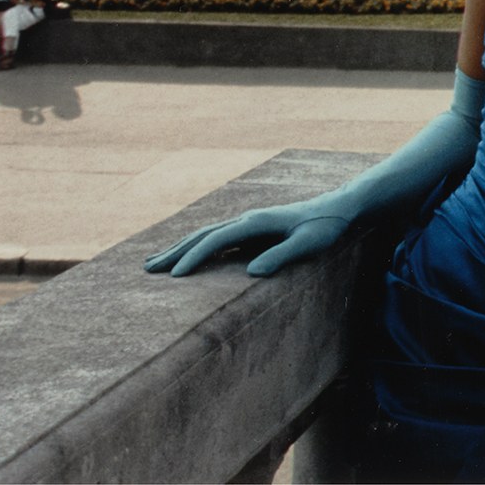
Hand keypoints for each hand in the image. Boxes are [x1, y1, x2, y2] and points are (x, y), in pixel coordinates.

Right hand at [143, 198, 348, 277]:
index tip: (174, 276)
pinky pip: (216, 240)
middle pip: (202, 235)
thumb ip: (282, 256)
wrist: (338, 208)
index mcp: (256, 222)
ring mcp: (247, 224)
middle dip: (175, 252)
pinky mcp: (251, 231)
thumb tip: (252, 273)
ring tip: (153, 263)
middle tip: (146, 270)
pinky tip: (187, 257)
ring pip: (205, 235)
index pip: (217, 240)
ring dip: (179, 248)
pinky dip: (195, 248)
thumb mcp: (309, 243)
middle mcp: (247, 220)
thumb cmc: (325, 227)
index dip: (195, 257)